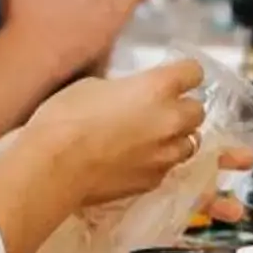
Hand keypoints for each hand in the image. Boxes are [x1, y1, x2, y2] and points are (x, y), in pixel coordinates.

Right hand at [28, 58, 207, 209]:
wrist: (54, 167)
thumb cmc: (65, 117)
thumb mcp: (93, 86)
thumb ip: (124, 89)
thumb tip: (130, 96)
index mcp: (158, 88)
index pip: (194, 72)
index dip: (184, 74)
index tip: (173, 78)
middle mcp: (172, 120)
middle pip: (198, 111)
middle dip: (183, 109)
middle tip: (159, 111)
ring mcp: (166, 155)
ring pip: (189, 143)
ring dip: (176, 138)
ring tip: (152, 139)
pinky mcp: (154, 180)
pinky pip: (168, 167)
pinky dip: (158, 162)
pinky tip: (136, 162)